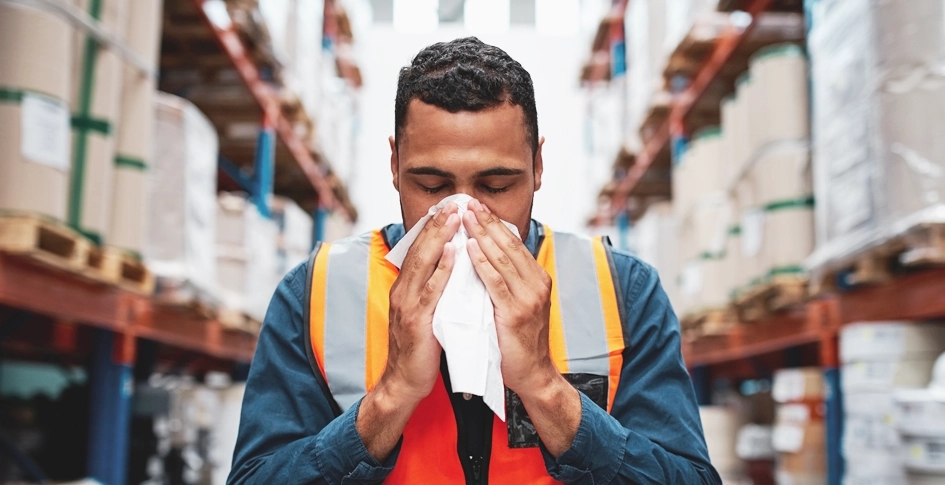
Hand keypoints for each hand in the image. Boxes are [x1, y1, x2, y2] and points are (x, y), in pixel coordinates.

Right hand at [358, 203, 459, 461]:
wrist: (403, 383)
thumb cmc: (419, 350)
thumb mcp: (423, 314)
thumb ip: (432, 291)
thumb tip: (449, 269)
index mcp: (404, 289)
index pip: (419, 250)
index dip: (432, 227)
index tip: (448, 206)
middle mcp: (402, 291)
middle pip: (420, 250)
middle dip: (437, 224)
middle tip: (454, 201)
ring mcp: (407, 305)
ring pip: (424, 263)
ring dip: (440, 237)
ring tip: (455, 216)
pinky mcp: (417, 321)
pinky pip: (432, 289)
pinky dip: (443, 269)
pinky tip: (455, 253)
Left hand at [462, 199, 580, 456]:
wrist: (533, 375)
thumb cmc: (519, 341)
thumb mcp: (517, 304)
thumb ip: (506, 281)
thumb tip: (485, 256)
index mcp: (537, 278)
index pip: (513, 243)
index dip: (493, 223)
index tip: (476, 205)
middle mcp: (537, 283)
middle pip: (508, 244)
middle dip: (486, 221)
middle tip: (468, 202)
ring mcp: (529, 297)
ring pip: (502, 258)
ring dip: (482, 234)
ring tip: (465, 216)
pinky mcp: (517, 312)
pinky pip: (496, 282)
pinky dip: (482, 263)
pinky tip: (470, 248)